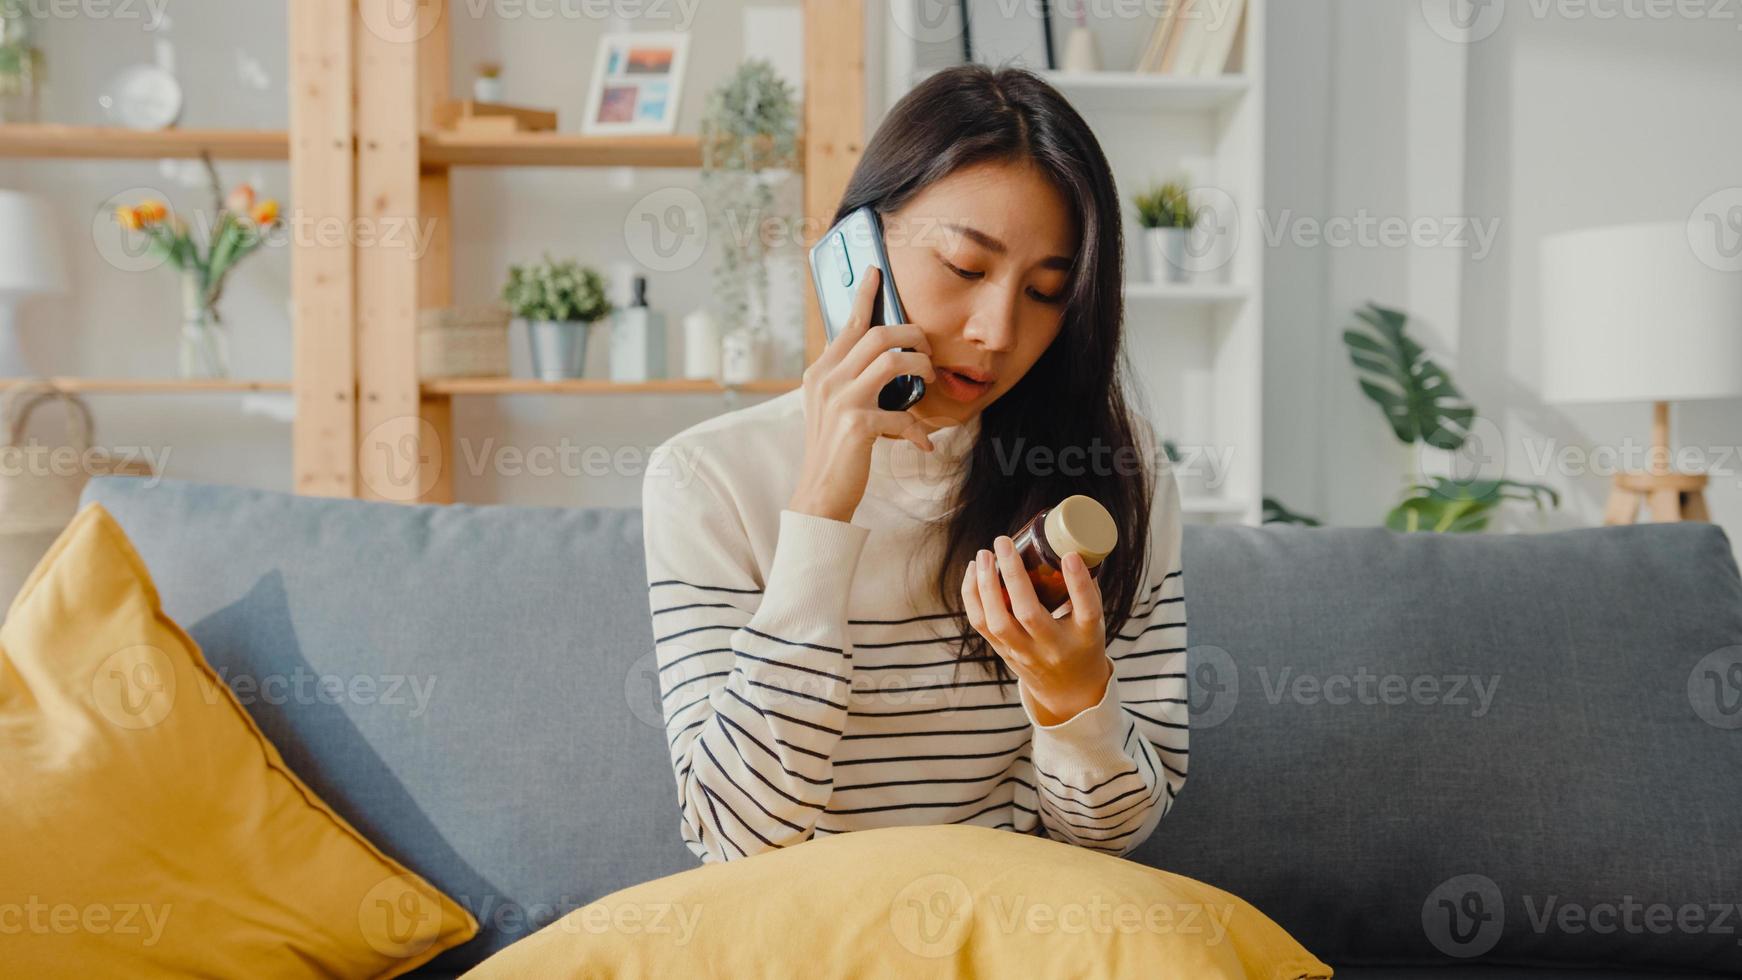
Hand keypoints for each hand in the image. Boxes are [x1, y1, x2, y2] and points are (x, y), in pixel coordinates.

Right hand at [787, 265, 939, 522]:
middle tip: (927, 351)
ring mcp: (840, 401)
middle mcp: (826, 380)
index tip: (876, 271)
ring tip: (928, 380)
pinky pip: (901, 414)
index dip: (864, 295)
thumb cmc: (835, 449)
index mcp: (820, 371)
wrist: (819, 494)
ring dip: (920, 367)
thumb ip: (848, 378)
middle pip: (878, 335)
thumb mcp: (833, 407)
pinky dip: (917, 429)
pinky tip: (924, 443)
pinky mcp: (856, 425)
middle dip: (913, 336)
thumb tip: (879, 355)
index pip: (846, 324)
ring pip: (891, 360)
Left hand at [962, 536, 1113, 725]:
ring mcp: (1024, 653)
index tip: (1069, 556)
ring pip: (996, 622)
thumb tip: (1070, 544)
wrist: (1068, 692)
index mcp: (1085, 637)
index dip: (1078, 583)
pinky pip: (981, 624)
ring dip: (984, 586)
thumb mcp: (1094, 621)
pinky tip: (973, 572)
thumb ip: (1084, 587)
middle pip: (1029, 614)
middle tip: (1003, 542)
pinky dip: (972, 596)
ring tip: (984, 555)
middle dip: (1012, 575)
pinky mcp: (1003, 652)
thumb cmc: (1082, 644)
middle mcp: (1052, 647)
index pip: (1086, 610)